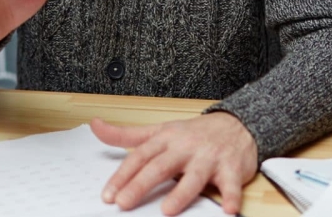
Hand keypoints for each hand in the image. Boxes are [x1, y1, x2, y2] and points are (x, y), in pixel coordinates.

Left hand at [92, 113, 256, 215]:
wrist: (236, 124)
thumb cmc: (193, 133)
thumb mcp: (159, 130)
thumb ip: (126, 134)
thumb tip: (95, 126)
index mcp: (165, 139)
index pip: (139, 157)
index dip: (122, 176)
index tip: (108, 195)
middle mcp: (185, 147)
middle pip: (160, 166)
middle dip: (141, 184)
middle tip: (124, 203)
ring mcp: (208, 158)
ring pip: (194, 176)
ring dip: (181, 193)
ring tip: (167, 210)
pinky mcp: (231, 168)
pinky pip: (231, 184)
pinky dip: (231, 196)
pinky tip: (227, 209)